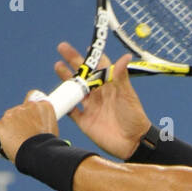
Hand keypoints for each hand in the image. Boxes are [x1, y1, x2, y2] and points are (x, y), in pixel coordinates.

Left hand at [0, 92, 58, 162]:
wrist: (38, 155)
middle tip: (25, 136)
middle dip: (20, 122)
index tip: (31, 116)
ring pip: (8, 121)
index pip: (33, 96)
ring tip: (18, 144)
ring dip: (11, 130)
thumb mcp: (53, 131)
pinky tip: (6, 146)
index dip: (31, 107)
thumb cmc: (49, 147)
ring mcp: (12, 114)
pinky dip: (0, 138)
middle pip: (18, 111)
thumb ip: (43, 123)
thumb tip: (37, 127)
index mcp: (43, 106)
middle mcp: (26, 106)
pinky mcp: (1, 125)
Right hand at [54, 42, 152, 159]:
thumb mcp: (128, 95)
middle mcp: (99, 95)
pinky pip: (71, 111)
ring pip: (75, 90)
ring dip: (66, 79)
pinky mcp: (85, 121)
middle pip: (83, 75)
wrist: (133, 143)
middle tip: (62, 48)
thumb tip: (125, 56)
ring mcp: (91, 108)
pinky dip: (64, 104)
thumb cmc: (134, 118)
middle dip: (73, 61)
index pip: (100, 67)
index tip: (88, 47)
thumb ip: (121, 77)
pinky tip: (56, 95)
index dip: (93, 57)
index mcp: (110, 86)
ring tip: (58, 66)